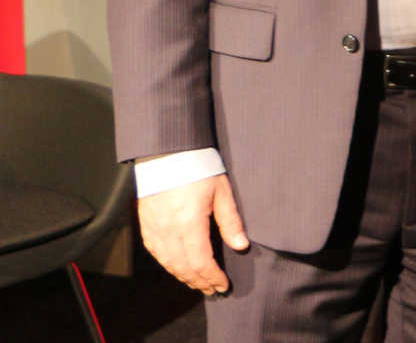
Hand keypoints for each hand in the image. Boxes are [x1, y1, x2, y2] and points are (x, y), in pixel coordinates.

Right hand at [137, 173, 249, 294]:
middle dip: (200, 281)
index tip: (223, 285)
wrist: (167, 153)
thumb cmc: (198, 168)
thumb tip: (241, 245)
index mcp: (190, 224)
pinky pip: (156, 253)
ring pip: (168, 263)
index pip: (201, 262)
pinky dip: (169, 265)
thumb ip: (231, 221)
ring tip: (198, 283)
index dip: (212, 277)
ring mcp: (155, 229)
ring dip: (184, 277)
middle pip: (184, 267)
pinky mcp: (146, 225)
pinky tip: (178, 268)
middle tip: (213, 289)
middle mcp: (169, 230)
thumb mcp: (222, 192)